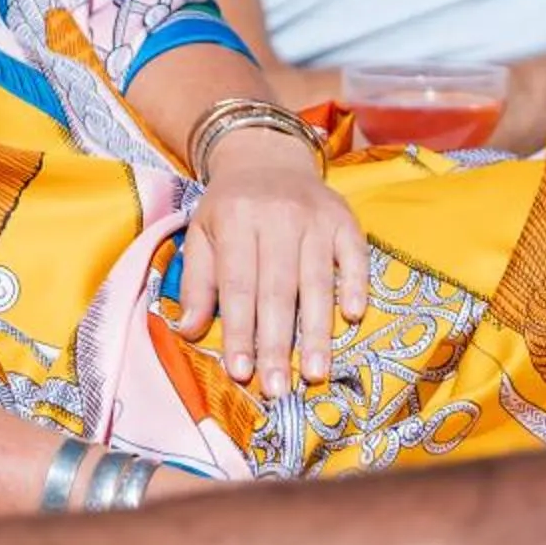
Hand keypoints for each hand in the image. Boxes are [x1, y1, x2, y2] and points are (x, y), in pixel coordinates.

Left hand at [174, 127, 369, 398]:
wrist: (266, 156)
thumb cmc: (230, 207)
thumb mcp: (201, 234)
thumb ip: (197, 282)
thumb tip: (189, 330)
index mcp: (236, 219)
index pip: (238, 286)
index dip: (239, 331)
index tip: (240, 373)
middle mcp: (278, 216)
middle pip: (278, 290)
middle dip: (278, 344)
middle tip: (277, 389)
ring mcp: (316, 217)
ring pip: (318, 281)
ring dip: (318, 331)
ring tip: (316, 373)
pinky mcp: (345, 218)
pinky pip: (355, 256)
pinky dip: (356, 286)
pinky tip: (354, 318)